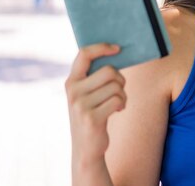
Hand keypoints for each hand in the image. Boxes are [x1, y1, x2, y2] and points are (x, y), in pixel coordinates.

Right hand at [65, 43, 126, 165]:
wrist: (86, 148)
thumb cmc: (92, 114)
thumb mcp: (86, 94)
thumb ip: (94, 76)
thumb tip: (116, 51)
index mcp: (71, 81)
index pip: (84, 54)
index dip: (102, 47)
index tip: (117, 49)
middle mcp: (73, 91)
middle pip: (109, 71)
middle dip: (121, 79)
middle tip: (119, 89)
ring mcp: (81, 105)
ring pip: (116, 86)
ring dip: (123, 94)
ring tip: (117, 103)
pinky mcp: (92, 118)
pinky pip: (118, 99)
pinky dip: (122, 104)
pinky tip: (117, 111)